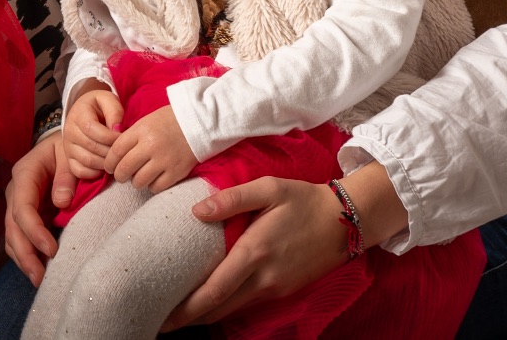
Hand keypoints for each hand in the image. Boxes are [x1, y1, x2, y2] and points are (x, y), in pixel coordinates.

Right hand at [2, 133, 71, 285]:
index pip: (22, 208)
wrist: (60, 144)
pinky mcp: (24, 216)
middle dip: (25, 254)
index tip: (52, 250)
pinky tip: (38, 269)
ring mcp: (17, 204)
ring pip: (12, 236)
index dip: (34, 231)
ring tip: (39, 280)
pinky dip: (26, 254)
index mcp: (24, 174)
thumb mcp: (69, 154)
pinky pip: (19, 238)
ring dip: (23, 259)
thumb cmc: (67, 147)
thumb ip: (66, 176)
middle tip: (40, 277)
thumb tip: (62, 203)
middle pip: (12, 227)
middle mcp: (15, 191)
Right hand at [61, 82, 124, 182]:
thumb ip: (114, 111)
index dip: (110, 137)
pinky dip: (95, 173)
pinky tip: (105, 166)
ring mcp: (68, 147)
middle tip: (123, 150)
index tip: (123, 138)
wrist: (84, 112)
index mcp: (78, 115)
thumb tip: (117, 130)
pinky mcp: (69, 159)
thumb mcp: (107, 100)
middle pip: (92, 147)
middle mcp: (69, 132)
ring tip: (116, 158)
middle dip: (111, 151)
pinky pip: (80, 172)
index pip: (92, 129)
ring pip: (88, 161)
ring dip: (106, 162)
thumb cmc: (99, 106)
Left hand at [107, 104, 196, 192]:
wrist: (198, 122)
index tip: (109, 167)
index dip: (109, 162)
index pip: (116, 151)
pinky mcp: (176, 172)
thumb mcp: (145, 122)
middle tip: (121, 175)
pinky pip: (156, 187)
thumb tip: (115, 157)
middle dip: (119, 175)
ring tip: (139, 176)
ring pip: (139, 182)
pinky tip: (154, 178)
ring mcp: (164, 160)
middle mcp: (151, 146)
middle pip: (124, 169)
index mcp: (141, 131)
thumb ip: (130, 138)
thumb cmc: (168, 121)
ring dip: (136, 181)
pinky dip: (152, 186)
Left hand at [161, 178, 352, 328]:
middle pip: (219, 308)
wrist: (346, 221)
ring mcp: (275, 288)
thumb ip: (231, 198)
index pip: (214, 290)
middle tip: (161, 319)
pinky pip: (247, 302)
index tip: (164, 315)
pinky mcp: (283, 290)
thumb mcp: (268, 188)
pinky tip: (212, 299)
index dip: (187, 307)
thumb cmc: (303, 199)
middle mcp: (264, 278)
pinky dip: (226, 305)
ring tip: (180, 312)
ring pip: (233, 309)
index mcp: (254, 252)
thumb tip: (196, 211)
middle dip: (189, 317)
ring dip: (206, 314)